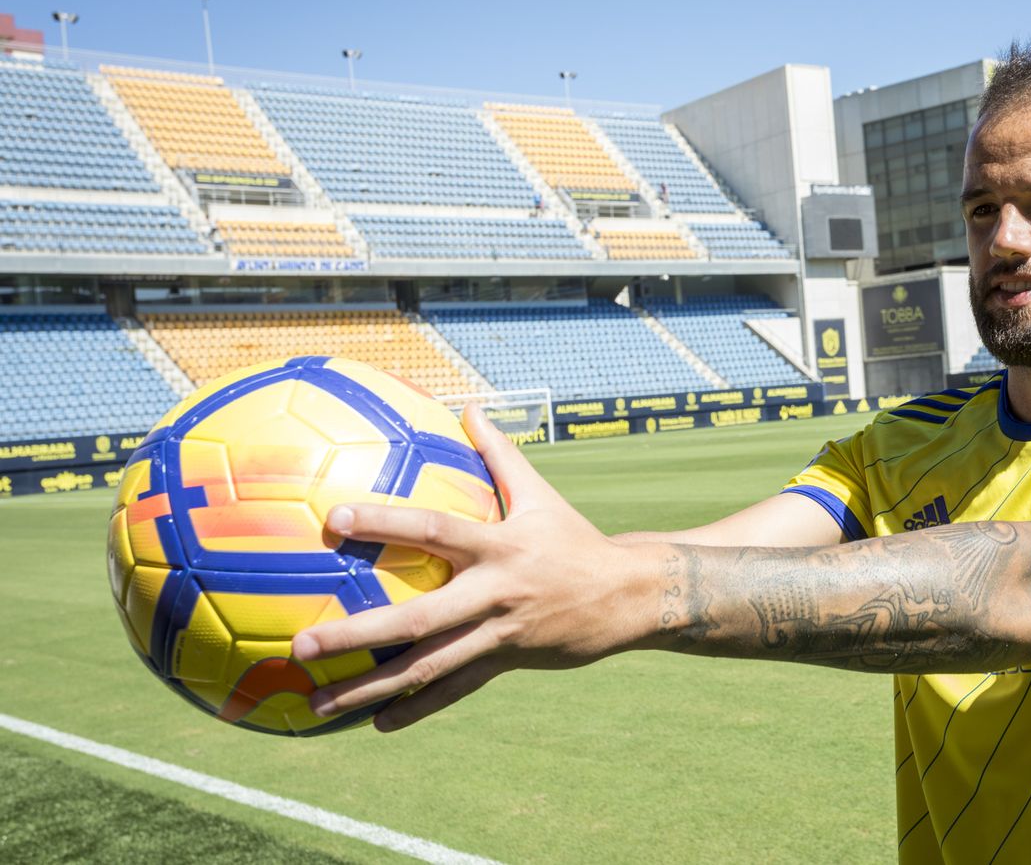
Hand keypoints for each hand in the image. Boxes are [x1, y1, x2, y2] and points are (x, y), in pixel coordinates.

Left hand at [292, 405, 647, 731]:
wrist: (628, 595)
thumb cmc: (575, 539)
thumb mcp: (541, 493)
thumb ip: (499, 452)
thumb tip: (468, 405)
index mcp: (498, 546)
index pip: (433, 530)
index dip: (385, 522)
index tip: (333, 519)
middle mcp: (494, 594)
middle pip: (418, 619)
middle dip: (357, 634)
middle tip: (302, 644)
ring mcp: (498, 634)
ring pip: (428, 667)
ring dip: (371, 689)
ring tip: (319, 702)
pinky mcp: (505, 661)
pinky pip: (454, 690)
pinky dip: (415, 708)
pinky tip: (376, 725)